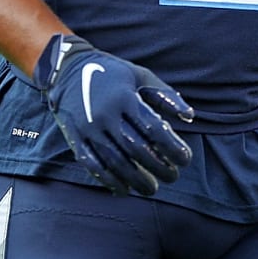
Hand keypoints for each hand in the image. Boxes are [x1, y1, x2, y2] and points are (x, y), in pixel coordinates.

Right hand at [22, 34, 193, 195]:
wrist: (67, 69)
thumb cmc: (112, 74)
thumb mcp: (141, 76)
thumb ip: (165, 96)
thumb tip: (190, 117)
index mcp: (125, 97)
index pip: (154, 129)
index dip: (173, 148)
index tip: (184, 159)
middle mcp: (106, 114)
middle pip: (137, 149)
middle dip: (159, 168)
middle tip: (172, 176)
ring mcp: (88, 128)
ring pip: (116, 162)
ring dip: (137, 180)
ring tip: (151, 188)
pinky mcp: (75, 138)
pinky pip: (93, 165)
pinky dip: (109, 181)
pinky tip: (123, 189)